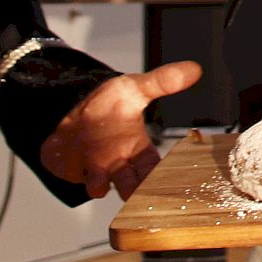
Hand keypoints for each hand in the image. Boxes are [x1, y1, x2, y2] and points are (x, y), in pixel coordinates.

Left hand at [38, 59, 202, 198]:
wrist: (68, 103)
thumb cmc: (105, 100)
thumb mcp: (135, 88)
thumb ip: (163, 81)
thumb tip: (194, 69)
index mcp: (138, 146)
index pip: (155, 169)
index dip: (160, 177)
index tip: (164, 181)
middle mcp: (122, 162)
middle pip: (135, 187)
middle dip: (136, 191)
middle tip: (136, 189)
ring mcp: (101, 169)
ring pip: (110, 190)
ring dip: (107, 185)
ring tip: (106, 174)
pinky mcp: (80, 172)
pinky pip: (88, 188)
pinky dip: (89, 184)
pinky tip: (86, 169)